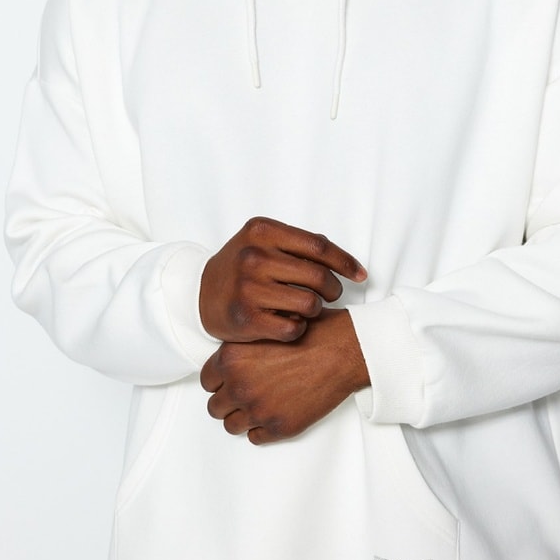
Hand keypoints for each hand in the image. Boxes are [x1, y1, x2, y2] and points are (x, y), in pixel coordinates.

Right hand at [199, 217, 366, 342]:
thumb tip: (347, 263)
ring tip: (307, 308)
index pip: (319, 246)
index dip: (345, 262)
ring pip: (310, 304)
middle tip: (331, 295)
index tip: (360, 275)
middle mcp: (253, 256)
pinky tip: (291, 322)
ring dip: (316, 310)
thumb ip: (300, 246)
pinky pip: (294, 328)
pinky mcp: (245, 319)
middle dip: (333, 289)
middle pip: (318, 276)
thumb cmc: (241, 267)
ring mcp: (247, 288)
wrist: (199, 294)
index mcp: (261, 231)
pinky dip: (299, 328)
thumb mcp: (263, 243)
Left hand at [199, 309, 369, 443]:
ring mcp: (258, 410)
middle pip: (215, 406)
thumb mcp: (269, 327)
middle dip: (228, 401)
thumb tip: (233, 359)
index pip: (207, 381)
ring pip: (231, 426)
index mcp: (232, 359)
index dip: (220, 381)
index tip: (230, 381)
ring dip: (242, 418)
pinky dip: (261, 429)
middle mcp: (239, 386)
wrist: (343, 351)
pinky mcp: (278, 427)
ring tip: (258, 407)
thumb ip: (244, 346)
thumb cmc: (312, 334)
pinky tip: (273, 415)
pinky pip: (255, 438)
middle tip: (245, 395)